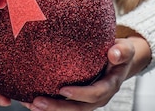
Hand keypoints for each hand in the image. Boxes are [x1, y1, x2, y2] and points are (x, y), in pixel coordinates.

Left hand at [21, 36, 151, 110]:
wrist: (118, 59)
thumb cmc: (119, 52)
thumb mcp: (125, 49)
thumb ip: (121, 51)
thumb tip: (114, 53)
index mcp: (109, 86)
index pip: (94, 93)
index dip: (80, 94)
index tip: (63, 90)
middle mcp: (97, 97)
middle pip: (77, 108)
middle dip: (57, 107)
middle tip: (37, 102)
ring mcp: (86, 99)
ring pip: (68, 109)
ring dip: (49, 109)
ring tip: (30, 104)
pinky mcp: (77, 97)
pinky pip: (62, 104)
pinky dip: (48, 104)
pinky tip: (29, 100)